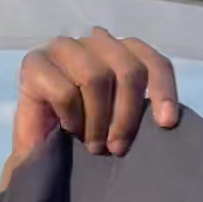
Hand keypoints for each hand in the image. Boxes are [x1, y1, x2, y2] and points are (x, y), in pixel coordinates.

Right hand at [0, 28, 177, 186]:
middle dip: (128, 115)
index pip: (151, 60)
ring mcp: (63, 48)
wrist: (45, 158)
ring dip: (97, 121)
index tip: (167, 124)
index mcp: (121, 54)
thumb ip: (143, 110)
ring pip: (95, 77)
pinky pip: (64, 91)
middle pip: (128, 68)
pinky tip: (67, 128)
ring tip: (93, 144)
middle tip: (118, 148)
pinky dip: (71, 118)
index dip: (163, 89)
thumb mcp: (124, 125)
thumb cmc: (88, 140)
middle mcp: (94, 43)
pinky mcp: (34, 63)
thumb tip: (168, 119)